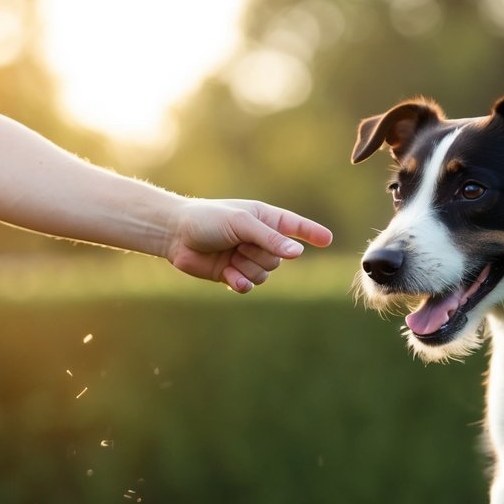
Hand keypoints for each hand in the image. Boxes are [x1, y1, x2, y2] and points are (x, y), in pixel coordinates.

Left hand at [167, 199, 332, 292]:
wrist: (176, 235)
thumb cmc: (208, 219)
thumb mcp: (242, 223)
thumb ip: (270, 238)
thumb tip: (298, 253)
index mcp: (265, 219)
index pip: (295, 227)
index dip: (311, 233)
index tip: (327, 239)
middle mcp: (260, 239)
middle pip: (279, 258)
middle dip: (260, 255)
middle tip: (238, 245)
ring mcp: (247, 257)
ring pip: (266, 274)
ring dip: (248, 268)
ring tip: (230, 257)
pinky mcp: (234, 273)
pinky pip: (250, 285)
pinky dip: (241, 283)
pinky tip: (230, 277)